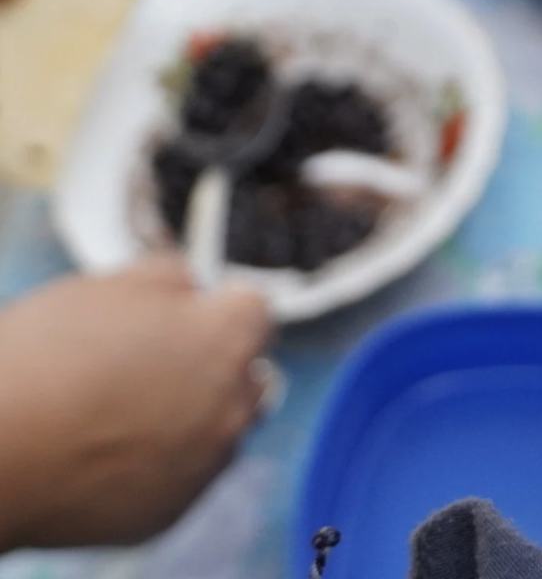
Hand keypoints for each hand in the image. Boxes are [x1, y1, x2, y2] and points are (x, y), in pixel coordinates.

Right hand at [0, 257, 271, 550]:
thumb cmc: (40, 366)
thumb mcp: (104, 286)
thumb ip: (168, 277)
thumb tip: (188, 286)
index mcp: (225, 340)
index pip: (254, 311)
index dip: (216, 309)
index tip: (191, 315)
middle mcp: (232, 405)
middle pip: (246, 375)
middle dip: (213, 367)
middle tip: (151, 366)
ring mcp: (204, 464)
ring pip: (219, 430)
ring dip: (191, 418)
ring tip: (122, 413)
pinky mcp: (170, 511)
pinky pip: (181, 478)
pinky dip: (159, 465)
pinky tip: (108, 453)